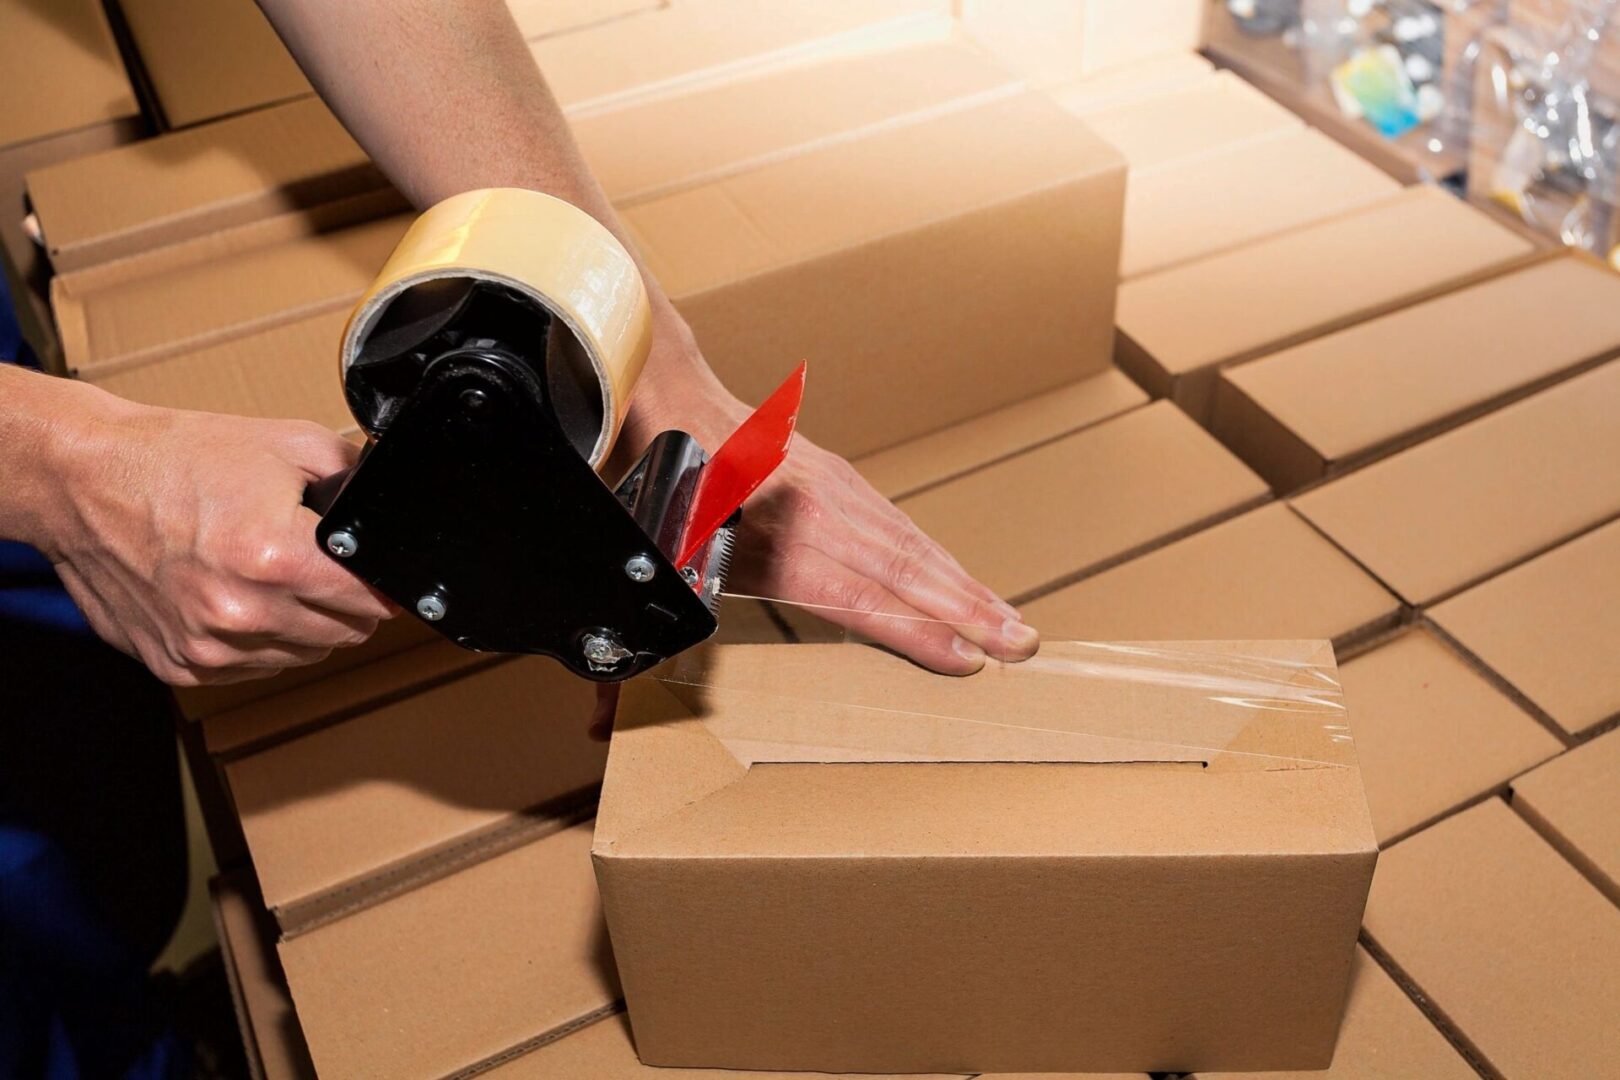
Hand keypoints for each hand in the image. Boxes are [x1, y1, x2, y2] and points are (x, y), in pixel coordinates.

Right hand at [28, 388, 394, 685]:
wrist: (83, 481)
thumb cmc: (178, 460)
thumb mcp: (289, 445)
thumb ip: (353, 481)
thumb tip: (389, 512)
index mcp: (276, 558)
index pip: (373, 601)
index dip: (381, 583)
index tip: (373, 573)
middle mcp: (242, 612)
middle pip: (346, 632)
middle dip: (345, 600)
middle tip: (317, 565)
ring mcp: (208, 646)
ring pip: (305, 655)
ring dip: (304, 624)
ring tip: (272, 576)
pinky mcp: (181, 665)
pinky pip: (255, 668)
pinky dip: (259, 640)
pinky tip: (238, 596)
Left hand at [622, 312, 1039, 676]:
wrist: (665, 394)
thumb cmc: (655, 491)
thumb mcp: (643, 569)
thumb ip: (625, 653)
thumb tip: (588, 730)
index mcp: (763, 537)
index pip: (850, 593)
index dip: (908, 629)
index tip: (964, 658)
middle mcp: (809, 511)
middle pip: (900, 569)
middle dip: (965, 613)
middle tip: (1022, 649)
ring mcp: (831, 488)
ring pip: (911, 543)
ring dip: (967, 587)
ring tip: (1016, 625)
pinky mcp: (840, 477)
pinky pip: (901, 523)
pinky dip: (941, 558)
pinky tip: (968, 584)